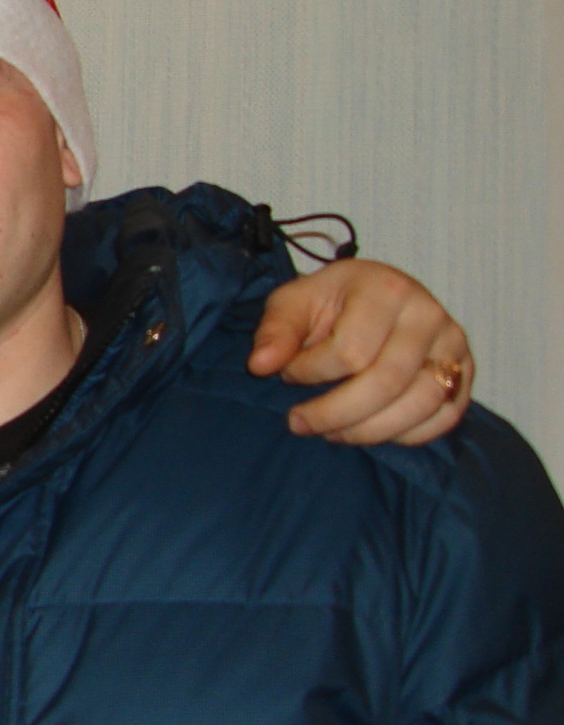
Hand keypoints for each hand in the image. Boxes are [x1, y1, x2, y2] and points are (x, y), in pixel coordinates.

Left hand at [248, 258, 470, 445]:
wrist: (374, 296)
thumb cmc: (330, 302)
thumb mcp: (293, 304)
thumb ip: (275, 332)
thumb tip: (260, 365)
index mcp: (386, 289)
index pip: (350, 350)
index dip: (310, 373)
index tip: (287, 374)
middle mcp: (428, 315)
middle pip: (386, 382)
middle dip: (335, 413)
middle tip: (299, 423)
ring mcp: (452, 345)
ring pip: (420, 405)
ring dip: (368, 431)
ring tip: (332, 433)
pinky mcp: (464, 372)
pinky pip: (445, 417)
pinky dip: (407, 435)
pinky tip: (369, 431)